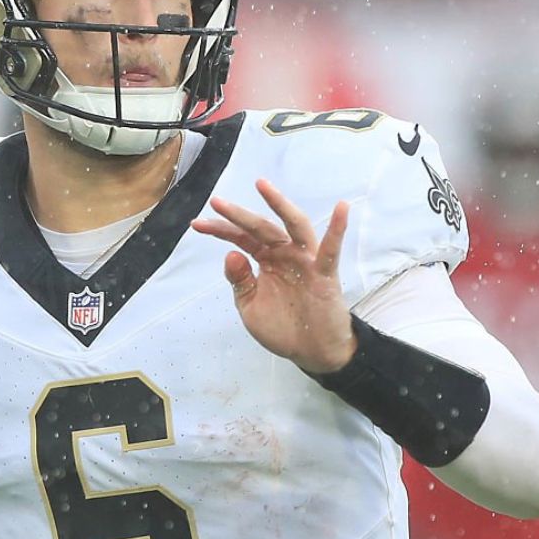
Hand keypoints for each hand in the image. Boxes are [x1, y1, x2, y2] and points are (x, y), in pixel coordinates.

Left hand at [191, 179, 354, 373]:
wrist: (312, 352)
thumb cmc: (283, 327)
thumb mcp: (250, 306)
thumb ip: (240, 281)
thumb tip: (230, 254)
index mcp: (266, 259)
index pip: (241, 238)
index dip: (220, 229)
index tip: (196, 224)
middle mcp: (285, 253)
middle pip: (261, 227)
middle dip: (238, 215)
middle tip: (216, 201)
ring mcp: (306, 260)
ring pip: (293, 226)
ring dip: (279, 204)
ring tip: (262, 185)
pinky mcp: (324, 273)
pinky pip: (330, 249)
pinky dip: (338, 228)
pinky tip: (342, 207)